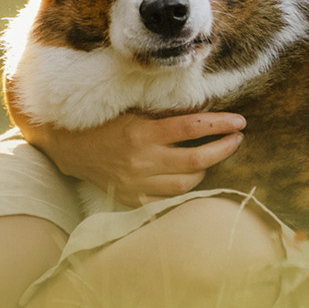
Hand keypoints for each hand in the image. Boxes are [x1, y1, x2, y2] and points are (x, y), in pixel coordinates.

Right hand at [24, 110, 245, 205]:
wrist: (69, 148)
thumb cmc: (104, 123)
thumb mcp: (133, 110)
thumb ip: (164, 113)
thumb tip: (203, 107)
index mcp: (143, 133)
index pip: (192, 128)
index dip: (220, 125)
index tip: (240, 121)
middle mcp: (143, 161)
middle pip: (197, 160)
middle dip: (224, 149)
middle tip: (238, 139)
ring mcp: (138, 184)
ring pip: (187, 184)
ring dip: (206, 170)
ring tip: (212, 156)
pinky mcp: (133, 200)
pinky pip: (169, 199)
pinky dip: (184, 187)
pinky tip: (190, 176)